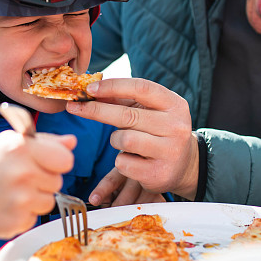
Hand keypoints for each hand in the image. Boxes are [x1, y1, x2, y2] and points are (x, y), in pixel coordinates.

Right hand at [0, 123, 75, 239]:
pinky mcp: (16, 223)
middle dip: (43, 180)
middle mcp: (23, 174)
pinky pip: (34, 218)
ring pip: (48, 201)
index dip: (57, 162)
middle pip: (57, 181)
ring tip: (8, 192)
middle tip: (17, 178)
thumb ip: (43, 142)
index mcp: (22, 148)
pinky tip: (2, 206)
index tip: (44, 163)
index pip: (65, 160)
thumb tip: (71, 142)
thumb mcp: (7, 144)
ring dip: (34, 199)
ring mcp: (20, 201)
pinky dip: (22, 215)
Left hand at [67, 78, 198, 199]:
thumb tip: (91, 91)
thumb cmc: (159, 131)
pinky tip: (133, 160)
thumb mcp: (149, 111)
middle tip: (75, 106)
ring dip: (115, 140)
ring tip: (124, 142)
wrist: (185, 165)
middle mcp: (176, 127)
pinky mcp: (158, 174)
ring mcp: (169, 151)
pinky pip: (123, 163)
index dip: (113, 86)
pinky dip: (121, 161)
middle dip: (96, 110)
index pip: (141, 88)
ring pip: (123, 140)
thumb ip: (123, 100)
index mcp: (175, 105)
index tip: (90, 88)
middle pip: (127, 115)